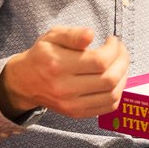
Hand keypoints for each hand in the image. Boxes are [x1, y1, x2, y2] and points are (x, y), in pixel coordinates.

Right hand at [0, 26, 128, 118]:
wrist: (25, 82)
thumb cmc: (42, 55)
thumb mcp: (52, 37)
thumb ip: (72, 34)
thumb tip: (91, 34)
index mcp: (58, 65)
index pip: (99, 61)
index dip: (114, 49)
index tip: (113, 40)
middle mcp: (65, 88)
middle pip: (109, 79)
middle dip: (123, 61)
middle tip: (121, 51)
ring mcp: (71, 104)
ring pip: (111, 95)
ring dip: (123, 77)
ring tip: (120, 64)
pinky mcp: (76, 113)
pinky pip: (107, 107)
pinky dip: (117, 93)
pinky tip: (115, 80)